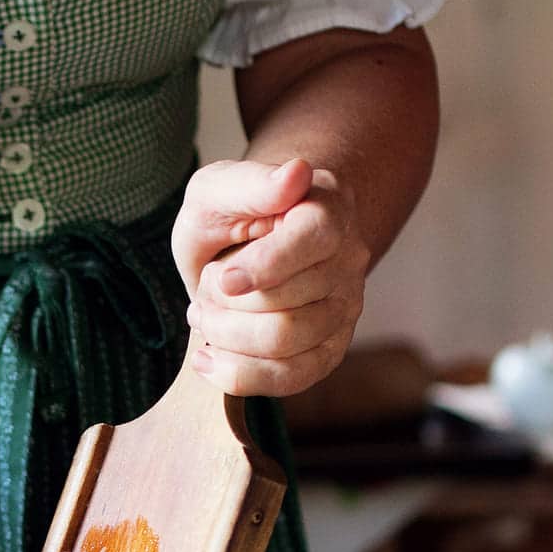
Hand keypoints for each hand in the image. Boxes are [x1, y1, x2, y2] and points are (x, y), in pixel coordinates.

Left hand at [172, 157, 368, 397]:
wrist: (247, 246)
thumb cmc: (232, 215)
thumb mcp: (219, 189)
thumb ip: (250, 183)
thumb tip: (295, 173)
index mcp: (328, 208)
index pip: (312, 240)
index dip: (265, 266)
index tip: (223, 279)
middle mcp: (348, 260)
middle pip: (289, 303)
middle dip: (225, 304)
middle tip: (205, 286)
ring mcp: (344, 309)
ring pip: (286, 343)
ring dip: (226, 336)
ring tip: (204, 316)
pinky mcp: (328, 350)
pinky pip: (291, 378)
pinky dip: (239, 375)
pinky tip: (208, 359)